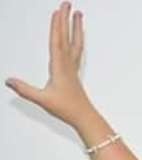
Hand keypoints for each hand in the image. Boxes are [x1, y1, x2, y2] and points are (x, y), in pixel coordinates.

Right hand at [5, 2, 93, 127]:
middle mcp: (68, 64)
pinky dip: (77, 39)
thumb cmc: (67, 109)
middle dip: (66, 19)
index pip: (57, 42)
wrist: (84, 117)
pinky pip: (77, 50)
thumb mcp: (43, 100)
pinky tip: (79, 36)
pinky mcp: (75, 72)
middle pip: (67, 37)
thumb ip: (25, 90)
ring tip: (78, 14)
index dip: (56, 26)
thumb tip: (8, 81)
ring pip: (75, 42)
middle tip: (68, 3)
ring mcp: (73, 68)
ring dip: (76, 27)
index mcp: (60, 67)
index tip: (57, 11)